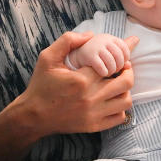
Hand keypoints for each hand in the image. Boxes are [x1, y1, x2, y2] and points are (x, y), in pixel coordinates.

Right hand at [23, 32, 139, 133]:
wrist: (33, 115)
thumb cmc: (41, 85)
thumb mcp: (47, 57)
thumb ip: (68, 41)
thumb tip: (91, 35)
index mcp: (81, 80)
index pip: (113, 63)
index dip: (122, 55)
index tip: (127, 49)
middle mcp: (90, 98)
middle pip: (126, 82)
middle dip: (127, 71)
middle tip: (122, 67)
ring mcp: (94, 114)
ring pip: (126, 101)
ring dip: (125, 90)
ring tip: (117, 84)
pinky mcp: (94, 126)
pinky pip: (120, 117)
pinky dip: (121, 107)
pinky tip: (112, 100)